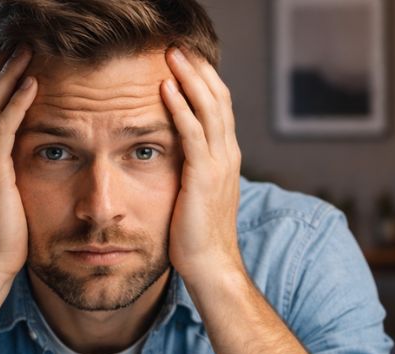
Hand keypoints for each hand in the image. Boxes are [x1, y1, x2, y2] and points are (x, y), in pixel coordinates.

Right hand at [0, 47, 37, 279]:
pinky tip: (30, 83)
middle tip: (17, 42)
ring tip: (25, 51)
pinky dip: (15, 103)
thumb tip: (26, 162)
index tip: (11, 60)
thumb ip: (8, 173)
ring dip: (7, 76)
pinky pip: (2, 129)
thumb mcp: (5, 197)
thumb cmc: (2, 238)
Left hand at [160, 48, 243, 283]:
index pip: (219, 107)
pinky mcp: (204, 176)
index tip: (185, 59)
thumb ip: (191, 171)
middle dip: (198, 68)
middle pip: (218, 98)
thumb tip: (173, 156)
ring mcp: (220, 164)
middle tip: (177, 45)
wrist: (212, 266)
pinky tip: (166, 88)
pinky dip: (180, 106)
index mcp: (227, 157)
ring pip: (208, 108)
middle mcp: (228, 155)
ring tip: (171, 54)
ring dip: (189, 77)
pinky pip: (192, 133)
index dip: (204, 80)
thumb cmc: (198, 237)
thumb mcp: (196, 195)